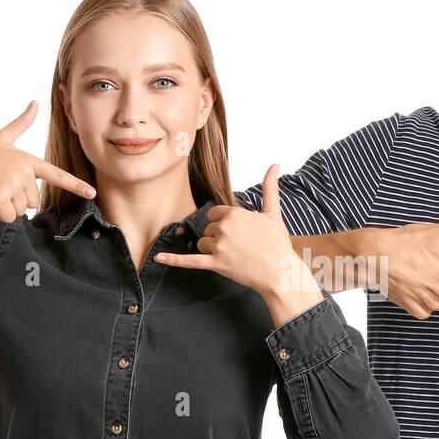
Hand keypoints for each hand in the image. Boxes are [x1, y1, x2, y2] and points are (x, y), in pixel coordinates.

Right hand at [0, 100, 95, 222]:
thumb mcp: (1, 138)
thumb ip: (21, 124)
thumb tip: (34, 102)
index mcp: (26, 159)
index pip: (55, 174)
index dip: (75, 185)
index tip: (91, 193)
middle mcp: (23, 170)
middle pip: (33, 201)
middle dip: (15, 199)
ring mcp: (12, 183)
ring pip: (20, 211)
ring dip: (5, 206)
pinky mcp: (0, 196)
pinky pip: (8, 217)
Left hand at [154, 164, 320, 304]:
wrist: (280, 273)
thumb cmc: (278, 244)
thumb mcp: (273, 213)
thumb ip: (270, 188)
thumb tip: (275, 165)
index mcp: (235, 214)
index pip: (214, 214)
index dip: (223, 223)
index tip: (238, 233)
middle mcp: (224, 228)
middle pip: (208, 229)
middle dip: (219, 238)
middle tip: (240, 247)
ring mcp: (219, 247)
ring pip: (202, 244)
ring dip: (212, 250)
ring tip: (234, 257)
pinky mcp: (216, 265)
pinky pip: (189, 261)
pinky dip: (173, 260)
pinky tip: (157, 258)